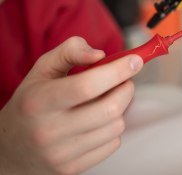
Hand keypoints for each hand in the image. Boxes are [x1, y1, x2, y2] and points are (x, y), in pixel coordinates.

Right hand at [0, 37, 142, 174]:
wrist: (10, 149)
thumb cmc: (32, 102)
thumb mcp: (42, 70)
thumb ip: (70, 51)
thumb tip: (100, 54)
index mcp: (39, 102)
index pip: (87, 86)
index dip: (117, 71)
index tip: (135, 60)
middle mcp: (48, 131)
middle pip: (110, 108)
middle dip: (127, 88)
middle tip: (124, 80)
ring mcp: (60, 154)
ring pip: (116, 126)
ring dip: (121, 109)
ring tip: (107, 101)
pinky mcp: (71, 169)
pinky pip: (112, 144)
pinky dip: (113, 129)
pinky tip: (99, 122)